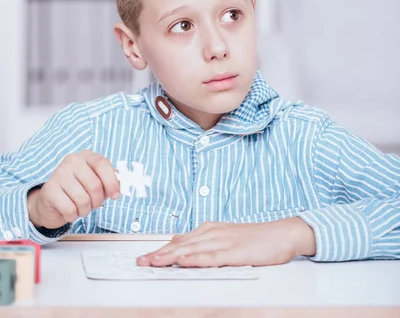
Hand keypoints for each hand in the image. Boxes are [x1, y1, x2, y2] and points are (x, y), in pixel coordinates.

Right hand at [27, 150, 119, 228]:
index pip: (102, 164)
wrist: (50, 201)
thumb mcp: (95, 182)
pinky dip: (72, 215)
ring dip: (85, 210)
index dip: (112, 182)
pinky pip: (70, 209)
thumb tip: (122, 186)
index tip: (115, 195)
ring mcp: (59, 174)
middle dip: (98, 201)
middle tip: (93, 204)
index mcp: (86, 156)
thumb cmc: (78, 190)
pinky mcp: (49, 190)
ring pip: (83, 199)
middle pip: (94, 185)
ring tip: (80, 207)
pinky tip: (69, 211)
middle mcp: (72, 161)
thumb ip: (109, 181)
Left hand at [137, 217, 315, 267]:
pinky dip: (197, 258)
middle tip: (141, 262)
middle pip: (181, 245)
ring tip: (154, 262)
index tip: (145, 257)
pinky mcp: (236, 252)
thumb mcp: (227, 238)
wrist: (283, 233)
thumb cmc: (256, 239)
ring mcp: (224, 241)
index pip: (180, 241)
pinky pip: (213, 256)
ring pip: (192, 250)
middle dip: (160, 254)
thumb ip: (206, 243)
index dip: (161, 250)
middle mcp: (214, 233)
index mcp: (210, 230)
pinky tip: (185, 261)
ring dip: (171, 256)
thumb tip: (182, 247)